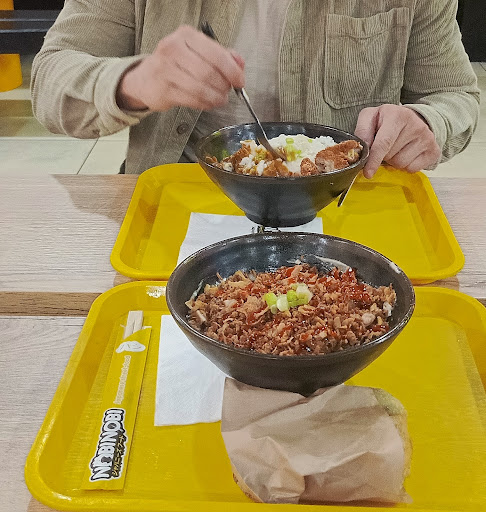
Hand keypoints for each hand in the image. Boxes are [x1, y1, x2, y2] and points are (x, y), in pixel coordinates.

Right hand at [116, 25, 244, 111]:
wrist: (145, 78)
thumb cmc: (175, 64)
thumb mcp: (198, 52)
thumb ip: (222, 55)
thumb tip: (239, 63)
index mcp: (186, 35)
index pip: (216, 54)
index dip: (232, 71)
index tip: (240, 81)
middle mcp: (173, 49)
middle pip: (209, 73)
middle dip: (223, 86)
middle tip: (227, 92)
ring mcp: (166, 70)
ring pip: (201, 88)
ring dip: (215, 98)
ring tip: (219, 99)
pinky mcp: (164, 90)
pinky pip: (192, 100)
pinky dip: (205, 104)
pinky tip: (208, 103)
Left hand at [355, 104, 440, 177]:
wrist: (414, 118)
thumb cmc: (387, 120)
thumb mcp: (370, 117)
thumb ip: (362, 131)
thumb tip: (360, 150)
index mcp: (397, 115)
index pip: (383, 143)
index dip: (374, 160)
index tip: (367, 173)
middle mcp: (415, 125)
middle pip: (391, 156)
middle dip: (383, 156)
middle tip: (386, 146)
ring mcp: (427, 137)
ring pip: (401, 164)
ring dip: (394, 161)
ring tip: (396, 149)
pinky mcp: (433, 150)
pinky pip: (412, 169)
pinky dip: (405, 166)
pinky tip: (406, 153)